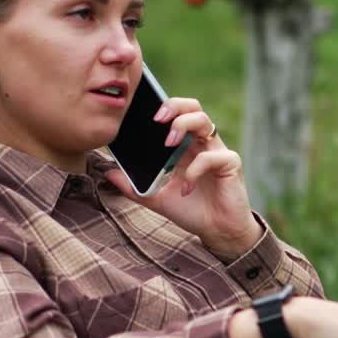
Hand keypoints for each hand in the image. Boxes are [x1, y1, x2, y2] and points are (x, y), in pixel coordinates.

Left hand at [105, 97, 259, 258]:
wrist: (217, 232)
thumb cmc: (192, 211)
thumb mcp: (156, 198)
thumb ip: (133, 186)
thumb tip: (106, 173)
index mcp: (185, 146)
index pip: (176, 113)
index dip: (162, 106)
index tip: (141, 113)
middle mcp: (201, 144)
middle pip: (193, 107)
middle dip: (174, 106)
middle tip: (157, 119)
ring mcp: (217, 151)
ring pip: (204, 121)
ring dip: (183, 125)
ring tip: (169, 143)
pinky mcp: (230, 164)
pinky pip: (211, 157)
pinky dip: (195, 171)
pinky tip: (186, 189)